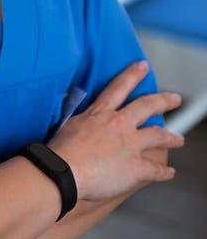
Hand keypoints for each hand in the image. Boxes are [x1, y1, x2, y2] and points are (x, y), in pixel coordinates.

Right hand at [48, 61, 183, 201]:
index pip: (119, 87)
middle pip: (146, 106)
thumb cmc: (59, 151)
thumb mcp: (66, 125)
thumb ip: (77, 119)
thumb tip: (73, 113)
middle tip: (175, 98)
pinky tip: (170, 173)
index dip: (132, 74)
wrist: (63, 171)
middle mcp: (118, 124)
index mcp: (100, 114)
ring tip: (179, 139)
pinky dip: (164, 172)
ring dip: (171, 137)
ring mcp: (129, 145)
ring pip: (158, 135)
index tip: (143, 66)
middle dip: (163, 100)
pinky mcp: (135, 168)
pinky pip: (155, 169)